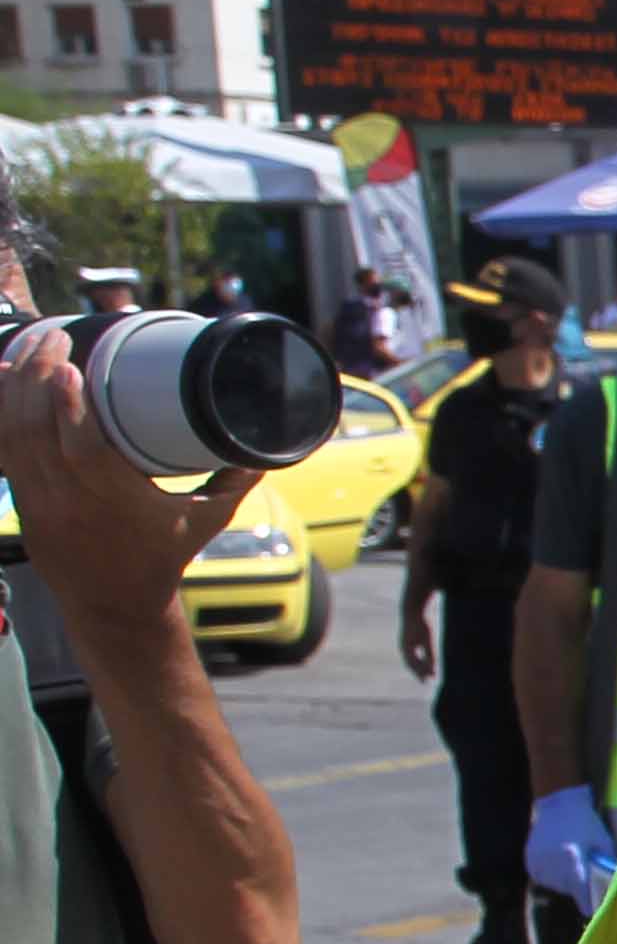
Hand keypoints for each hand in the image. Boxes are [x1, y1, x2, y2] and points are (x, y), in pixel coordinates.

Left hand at [0, 325, 259, 629]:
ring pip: (11, 436)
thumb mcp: (206, 521)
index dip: (69, 408)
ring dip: (15, 385)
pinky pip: (0, 446)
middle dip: (37, 377)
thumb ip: (235, 479)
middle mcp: (70, 503)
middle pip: (37, 433)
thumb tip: (263, 441)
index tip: (71, 366)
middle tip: (55, 337)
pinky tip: (5, 374)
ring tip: (33, 343)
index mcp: (118, 506)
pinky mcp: (22, 499)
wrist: (115, 606)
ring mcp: (39, 502)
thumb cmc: (163, 558)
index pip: (82, 453)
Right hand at [399, 594, 436, 682]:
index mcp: (407, 648)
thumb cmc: (422, 623)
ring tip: (425, 673)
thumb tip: (434, 668)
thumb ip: (431, 654)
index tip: (428, 681)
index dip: (421, 673)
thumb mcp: (429, 639)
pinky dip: (418, 659)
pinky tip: (424, 660)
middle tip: (426, 681)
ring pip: (410, 658)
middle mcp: (403, 647)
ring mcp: (404, 642)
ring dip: (418, 666)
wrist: (413, 607)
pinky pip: (412, 652)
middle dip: (419, 672)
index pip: (414, 665)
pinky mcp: (408, 638)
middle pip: (411, 664)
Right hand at [527, 785, 616, 912]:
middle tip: (585, 870)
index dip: (589, 903)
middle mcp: (552, 863)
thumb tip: (615, 890)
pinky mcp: (529, 861)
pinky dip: (551, 875)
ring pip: (555, 886)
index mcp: (573, 859)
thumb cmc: (587, 824)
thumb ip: (608, 867)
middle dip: (579, 886)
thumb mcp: (604, 843)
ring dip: (565, 881)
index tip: (595, 908)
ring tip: (571, 862)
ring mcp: (538, 862)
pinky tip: (558, 861)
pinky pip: (542, 879)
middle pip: (569, 890)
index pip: (581, 893)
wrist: (558, 805)